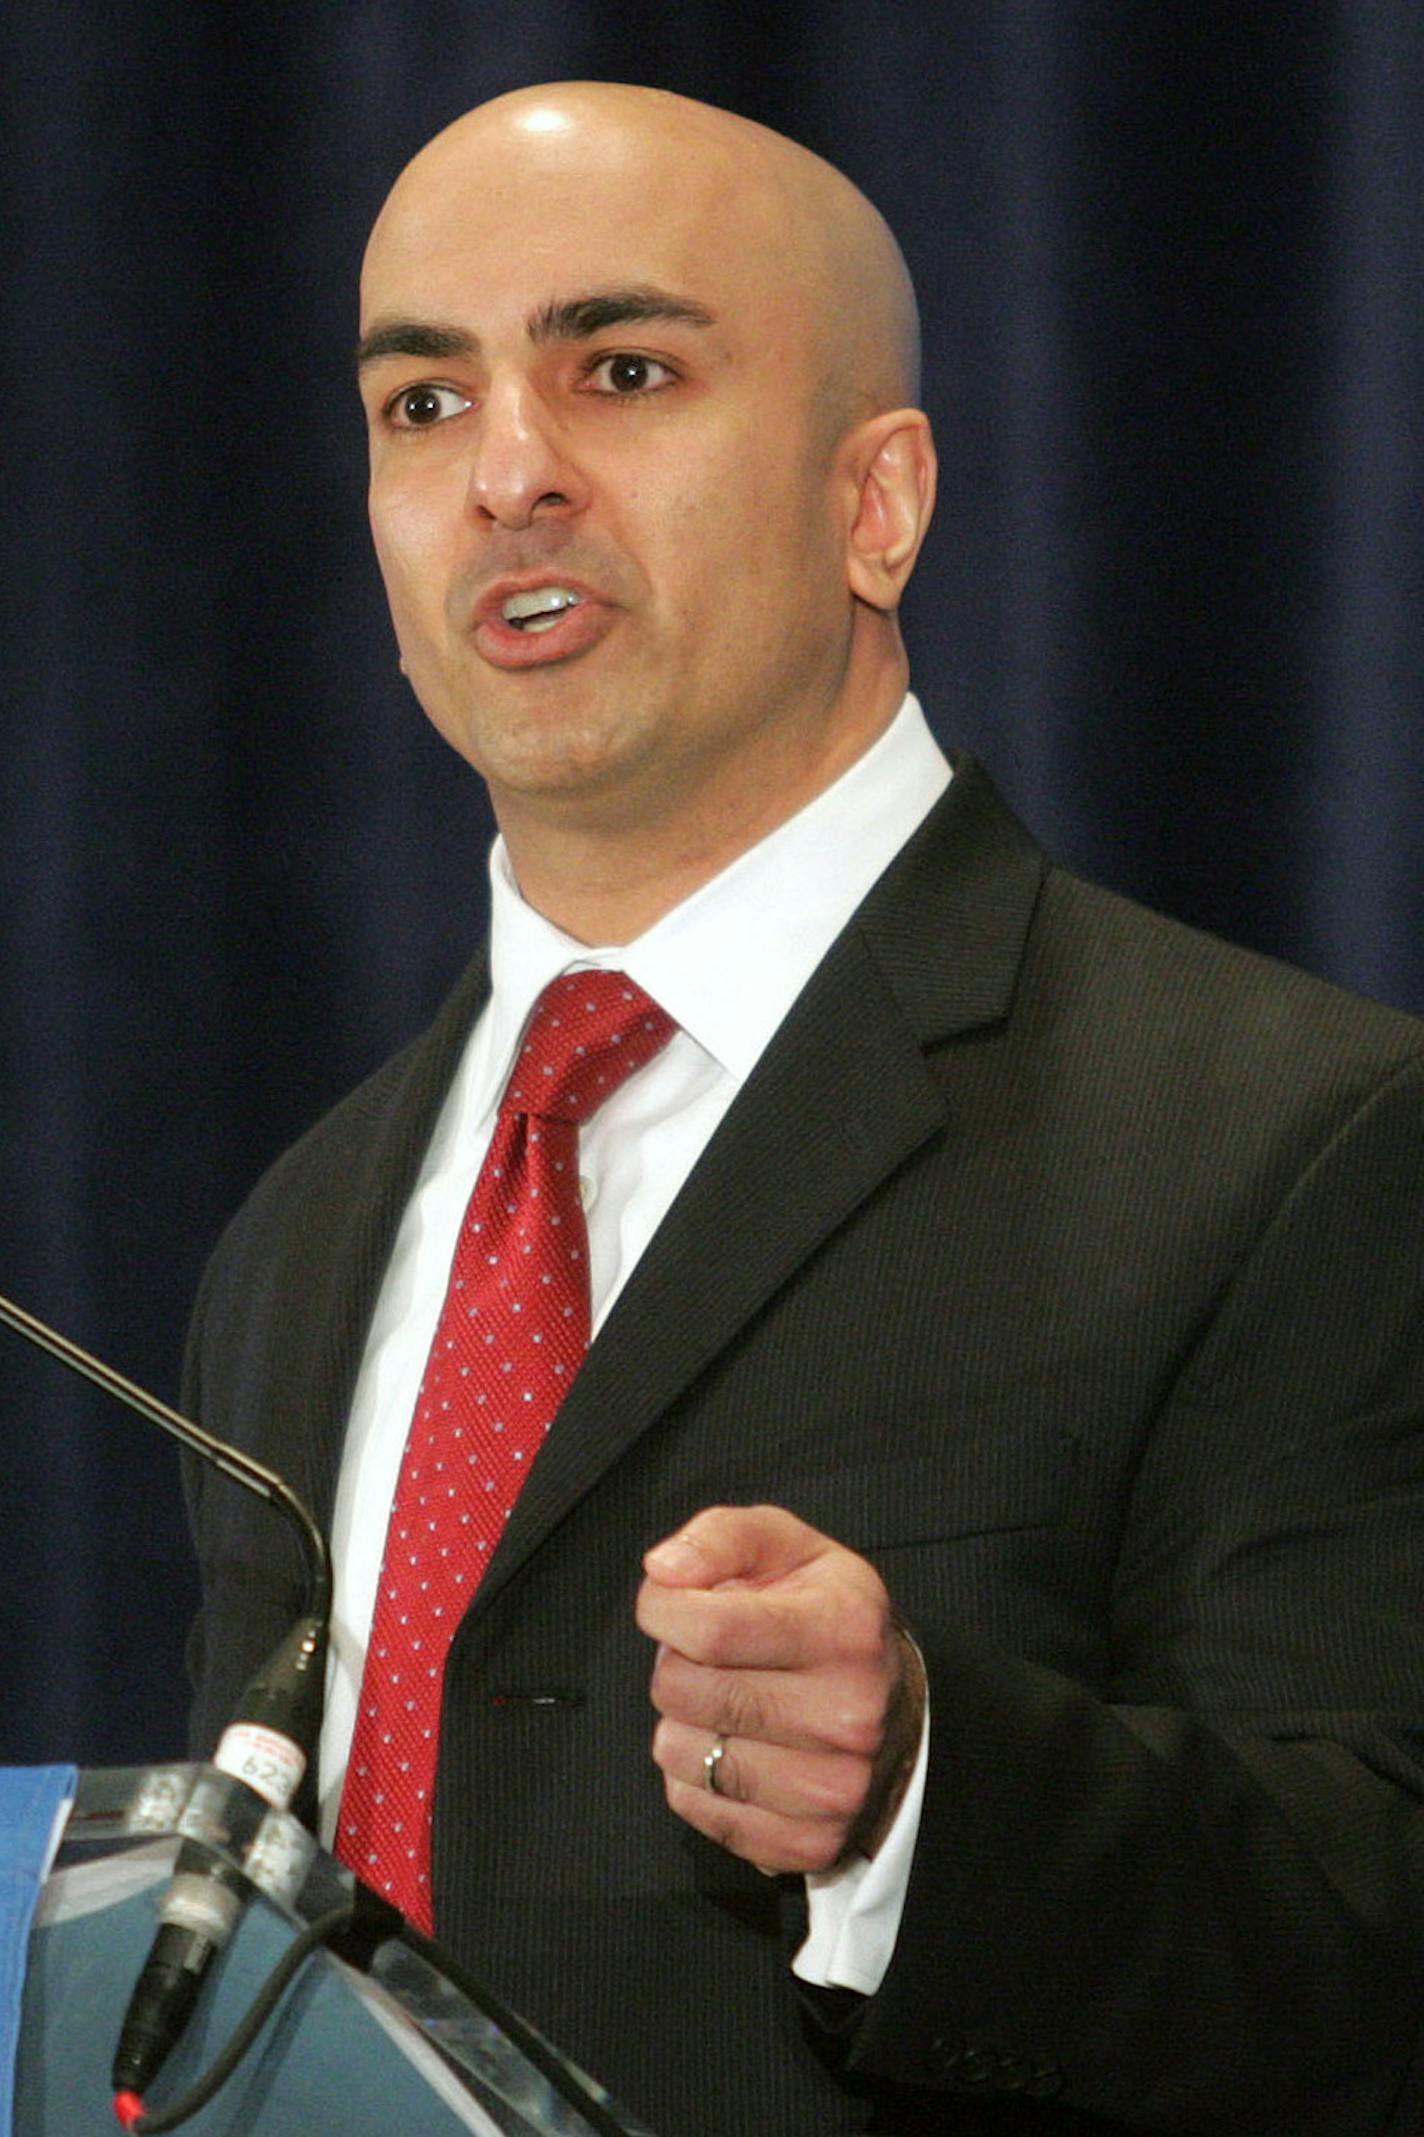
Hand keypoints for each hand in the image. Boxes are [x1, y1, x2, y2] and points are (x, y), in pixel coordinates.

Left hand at [636, 1504, 924, 1874]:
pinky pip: (695, 1806)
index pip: (711, 1630)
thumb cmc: (825, 1615)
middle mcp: (849, 1714)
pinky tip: (735, 1746)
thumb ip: (721, 1537)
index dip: (662, 1609)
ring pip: (680, 1752)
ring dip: (682, 1721)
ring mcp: (832, 1787)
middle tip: (710, 1656)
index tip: (667, 1603)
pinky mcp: (810, 1843)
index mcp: (845, 1630)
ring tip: (726, 1701)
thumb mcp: (788, 1547)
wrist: (896, 1709)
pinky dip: (694, 1775)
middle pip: (685, 1691)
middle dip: (674, 1663)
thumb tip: (662, 1571)